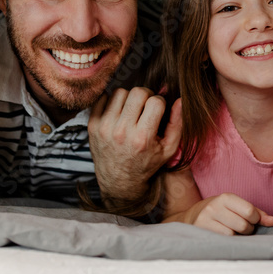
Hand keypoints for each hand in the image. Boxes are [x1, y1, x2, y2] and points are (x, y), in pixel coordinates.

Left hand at [88, 87, 181, 204]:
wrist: (118, 181)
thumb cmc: (146, 164)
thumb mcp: (168, 150)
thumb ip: (177, 124)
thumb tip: (180, 101)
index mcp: (142, 138)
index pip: (155, 101)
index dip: (160, 102)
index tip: (158, 111)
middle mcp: (121, 132)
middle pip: (137, 92)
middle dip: (145, 96)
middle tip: (145, 107)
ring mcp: (104, 127)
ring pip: (120, 92)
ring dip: (128, 98)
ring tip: (131, 111)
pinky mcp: (92, 125)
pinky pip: (103, 98)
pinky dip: (112, 102)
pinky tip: (118, 113)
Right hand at [188, 193, 272, 235]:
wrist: (192, 217)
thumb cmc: (222, 213)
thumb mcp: (237, 207)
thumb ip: (257, 214)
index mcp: (226, 197)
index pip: (249, 211)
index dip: (255, 220)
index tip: (251, 221)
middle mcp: (214, 206)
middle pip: (243, 225)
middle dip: (247, 230)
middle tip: (241, 228)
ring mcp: (205, 219)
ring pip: (233, 235)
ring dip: (237, 237)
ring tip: (231, 232)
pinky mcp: (200, 231)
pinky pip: (222, 241)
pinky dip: (228, 242)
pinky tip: (224, 237)